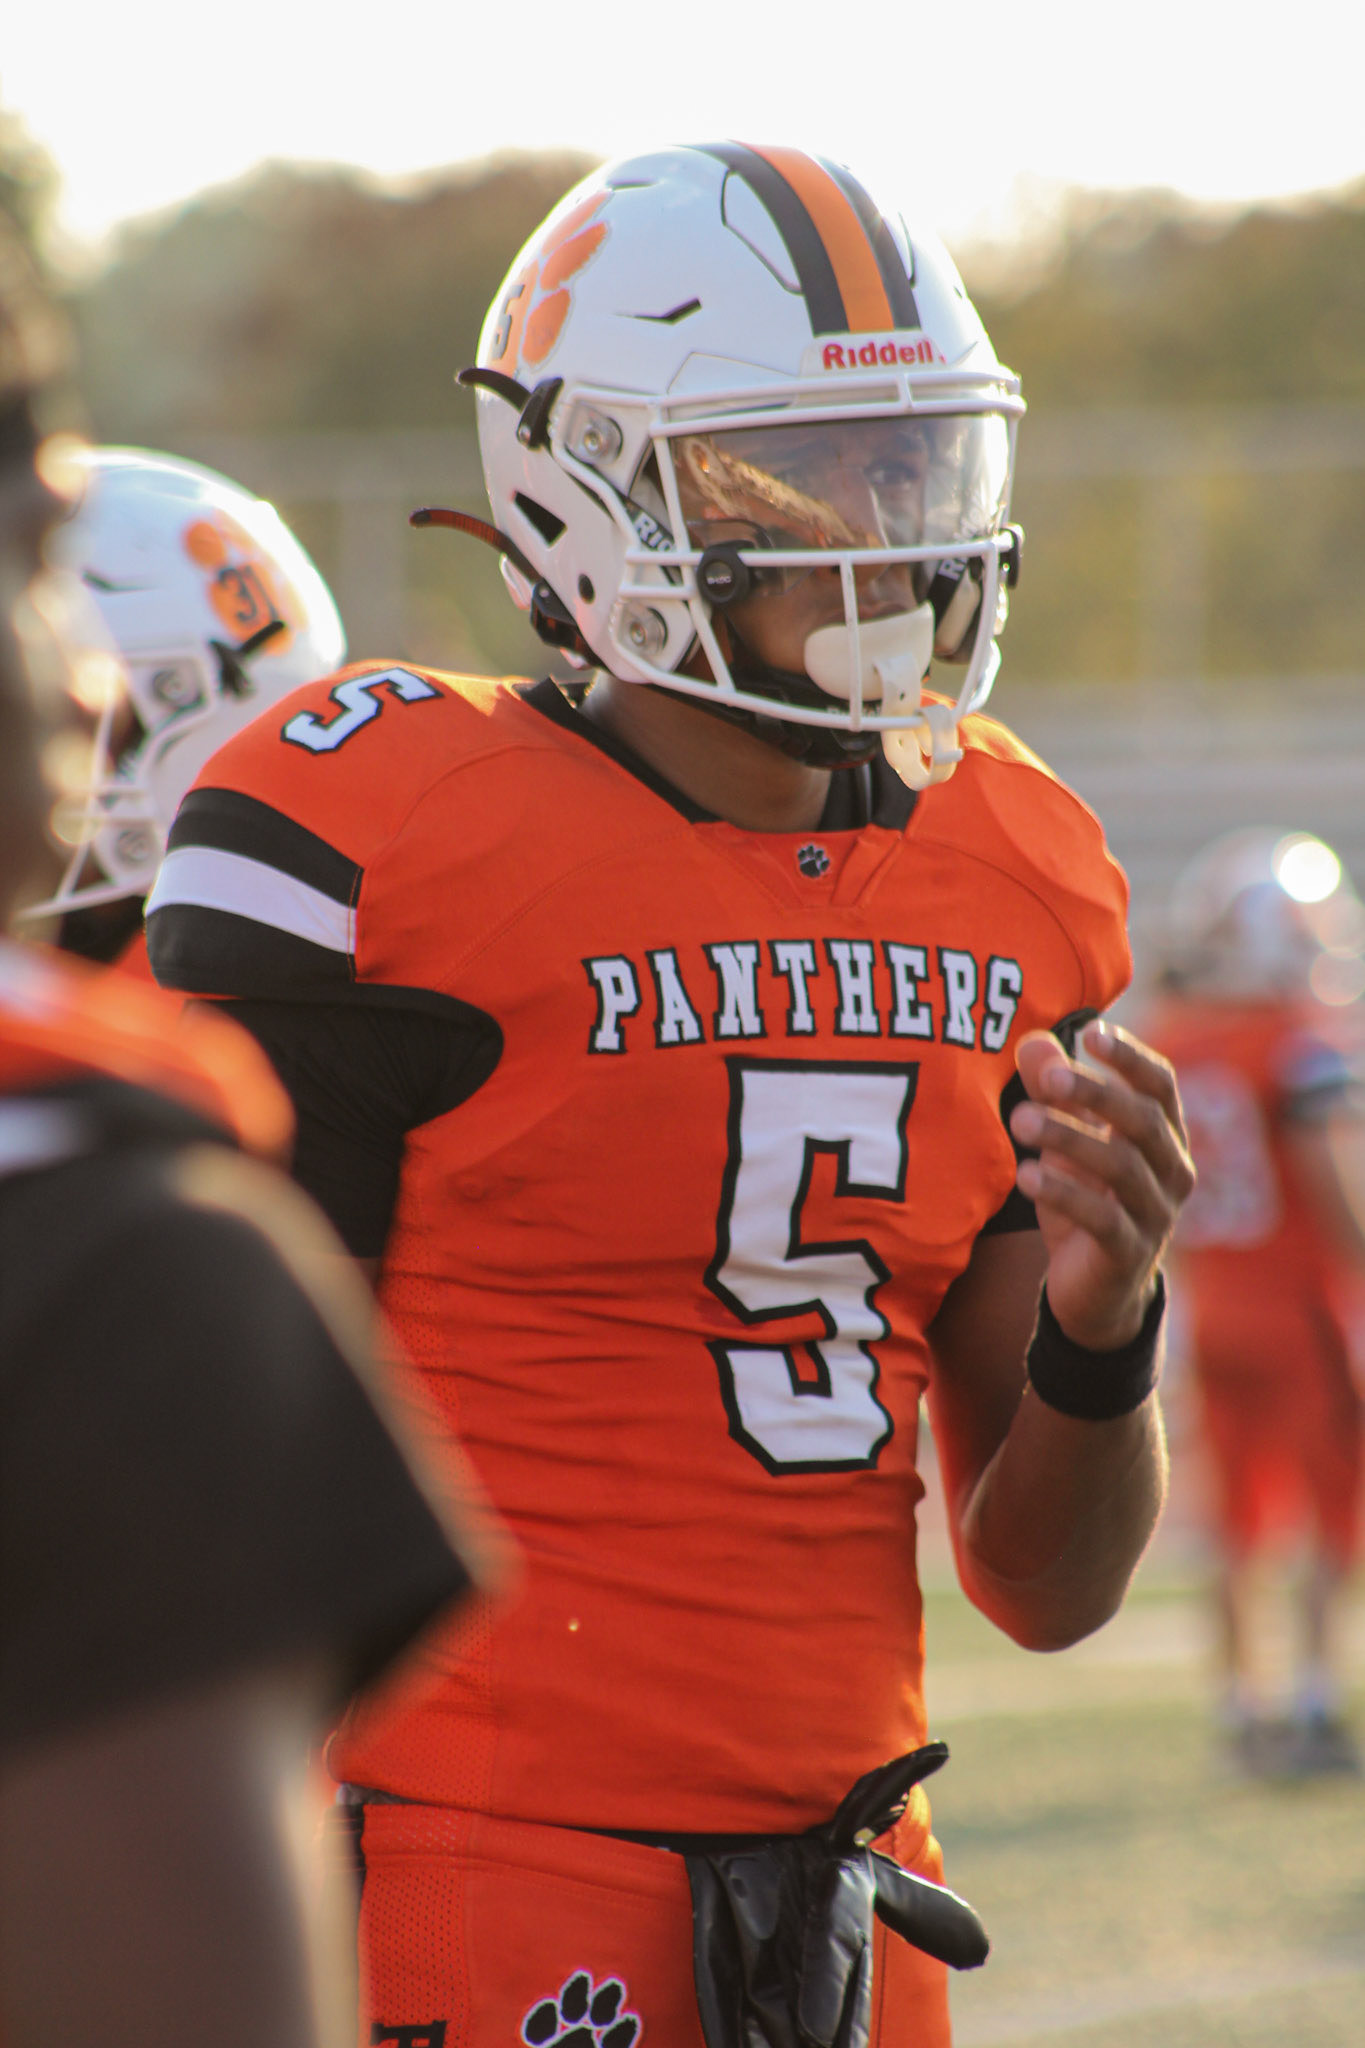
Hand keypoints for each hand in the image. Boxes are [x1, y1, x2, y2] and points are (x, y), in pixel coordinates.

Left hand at [1009, 1020, 1194, 1350]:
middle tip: (1048, 1077)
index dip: (1131, 1057)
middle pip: (1144, 1121)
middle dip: (1096, 1093)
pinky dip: (1064, 1194)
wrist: (1096, 1293)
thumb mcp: (1066, 1142)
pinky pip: (1102, 1219)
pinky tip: (1026, 1176)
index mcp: (1166, 1136)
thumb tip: (1032, 1040)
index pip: (1162, 1085)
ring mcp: (1156, 1215)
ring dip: (1069, 1138)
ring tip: (1019, 1121)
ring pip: (1122, 1167)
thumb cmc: (1087, 1200)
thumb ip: (1053, 1093)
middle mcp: (1172, 1172)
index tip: (1090, 1032)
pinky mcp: (1128, 1254)